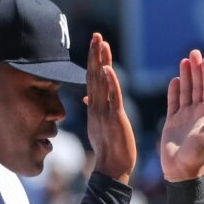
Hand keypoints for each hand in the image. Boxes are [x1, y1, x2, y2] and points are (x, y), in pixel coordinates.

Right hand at [84, 33, 135, 183]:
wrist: (112, 168)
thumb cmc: (109, 149)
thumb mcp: (100, 125)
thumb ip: (95, 109)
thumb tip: (88, 96)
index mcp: (95, 107)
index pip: (93, 79)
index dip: (94, 61)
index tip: (96, 44)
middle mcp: (96, 107)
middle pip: (94, 75)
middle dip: (95, 54)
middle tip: (97, 35)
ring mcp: (104, 112)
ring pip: (101, 82)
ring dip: (101, 62)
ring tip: (101, 43)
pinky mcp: (115, 119)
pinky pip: (112, 98)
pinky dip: (110, 83)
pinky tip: (108, 68)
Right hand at [161, 50, 203, 181]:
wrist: (181, 171)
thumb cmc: (198, 155)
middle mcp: (197, 113)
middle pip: (197, 86)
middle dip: (196, 69)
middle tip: (194, 52)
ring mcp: (184, 116)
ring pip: (185, 91)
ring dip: (185, 76)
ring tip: (184, 61)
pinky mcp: (172, 121)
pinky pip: (173, 102)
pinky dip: (174, 91)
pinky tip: (175, 79)